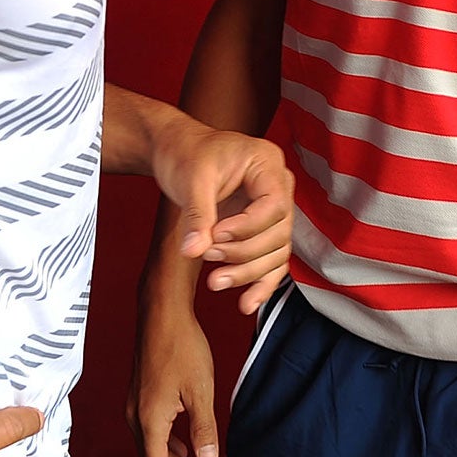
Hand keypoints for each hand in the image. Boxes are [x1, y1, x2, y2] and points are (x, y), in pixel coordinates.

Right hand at [126, 297, 216, 456]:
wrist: (161, 313)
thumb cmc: (182, 347)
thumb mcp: (200, 391)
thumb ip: (204, 429)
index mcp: (149, 419)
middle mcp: (136, 415)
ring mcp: (135, 402)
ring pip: (150, 443)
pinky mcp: (140, 391)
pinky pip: (150, 428)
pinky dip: (166, 441)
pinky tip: (182, 443)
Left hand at [149, 117, 292, 314]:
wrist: (177, 151)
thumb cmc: (186, 154)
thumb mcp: (191, 179)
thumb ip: (197, 215)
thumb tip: (194, 251)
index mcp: (268, 164)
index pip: (275, 206)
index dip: (248, 227)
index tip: (216, 235)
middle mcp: (278, 187)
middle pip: (278, 234)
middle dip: (243, 253)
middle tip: (208, 256)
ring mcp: (272, 211)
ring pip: (276, 253)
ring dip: (248, 273)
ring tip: (214, 282)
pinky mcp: (261, 230)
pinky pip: (270, 261)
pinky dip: (259, 284)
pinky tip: (246, 305)